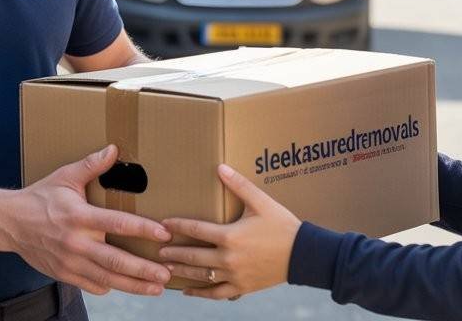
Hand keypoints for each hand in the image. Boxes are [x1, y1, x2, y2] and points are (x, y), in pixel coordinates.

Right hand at [4, 145, 171, 295]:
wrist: (9, 223)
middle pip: (116, 260)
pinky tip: (127, 285)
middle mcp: (76, 242)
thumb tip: (113, 149)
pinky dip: (110, 287)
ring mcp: (70, 262)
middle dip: (144, 269)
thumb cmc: (40, 197)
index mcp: (79, 216)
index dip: (142, 229)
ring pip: (107, 278)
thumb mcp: (64, 177)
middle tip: (167, 274)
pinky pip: (92, 285)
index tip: (164, 234)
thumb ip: (91, 165)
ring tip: (157, 287)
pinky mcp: (64, 274)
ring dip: (134, 285)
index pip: (117, 223)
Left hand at [160, 164, 300, 299]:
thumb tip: (220, 167)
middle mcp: (228, 258)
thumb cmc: (282, 225)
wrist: (303, 254)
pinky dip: (200, 293)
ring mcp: (234, 275)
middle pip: (193, 255)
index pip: (196, 229)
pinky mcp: (242, 287)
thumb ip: (239, 185)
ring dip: (182, 272)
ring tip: (165, 269)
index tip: (164, 224)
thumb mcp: (261, 202)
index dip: (178, 226)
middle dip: (173, 252)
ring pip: (201, 276)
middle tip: (158, 249)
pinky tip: (187, 291)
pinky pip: (216, 293)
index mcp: (230, 236)